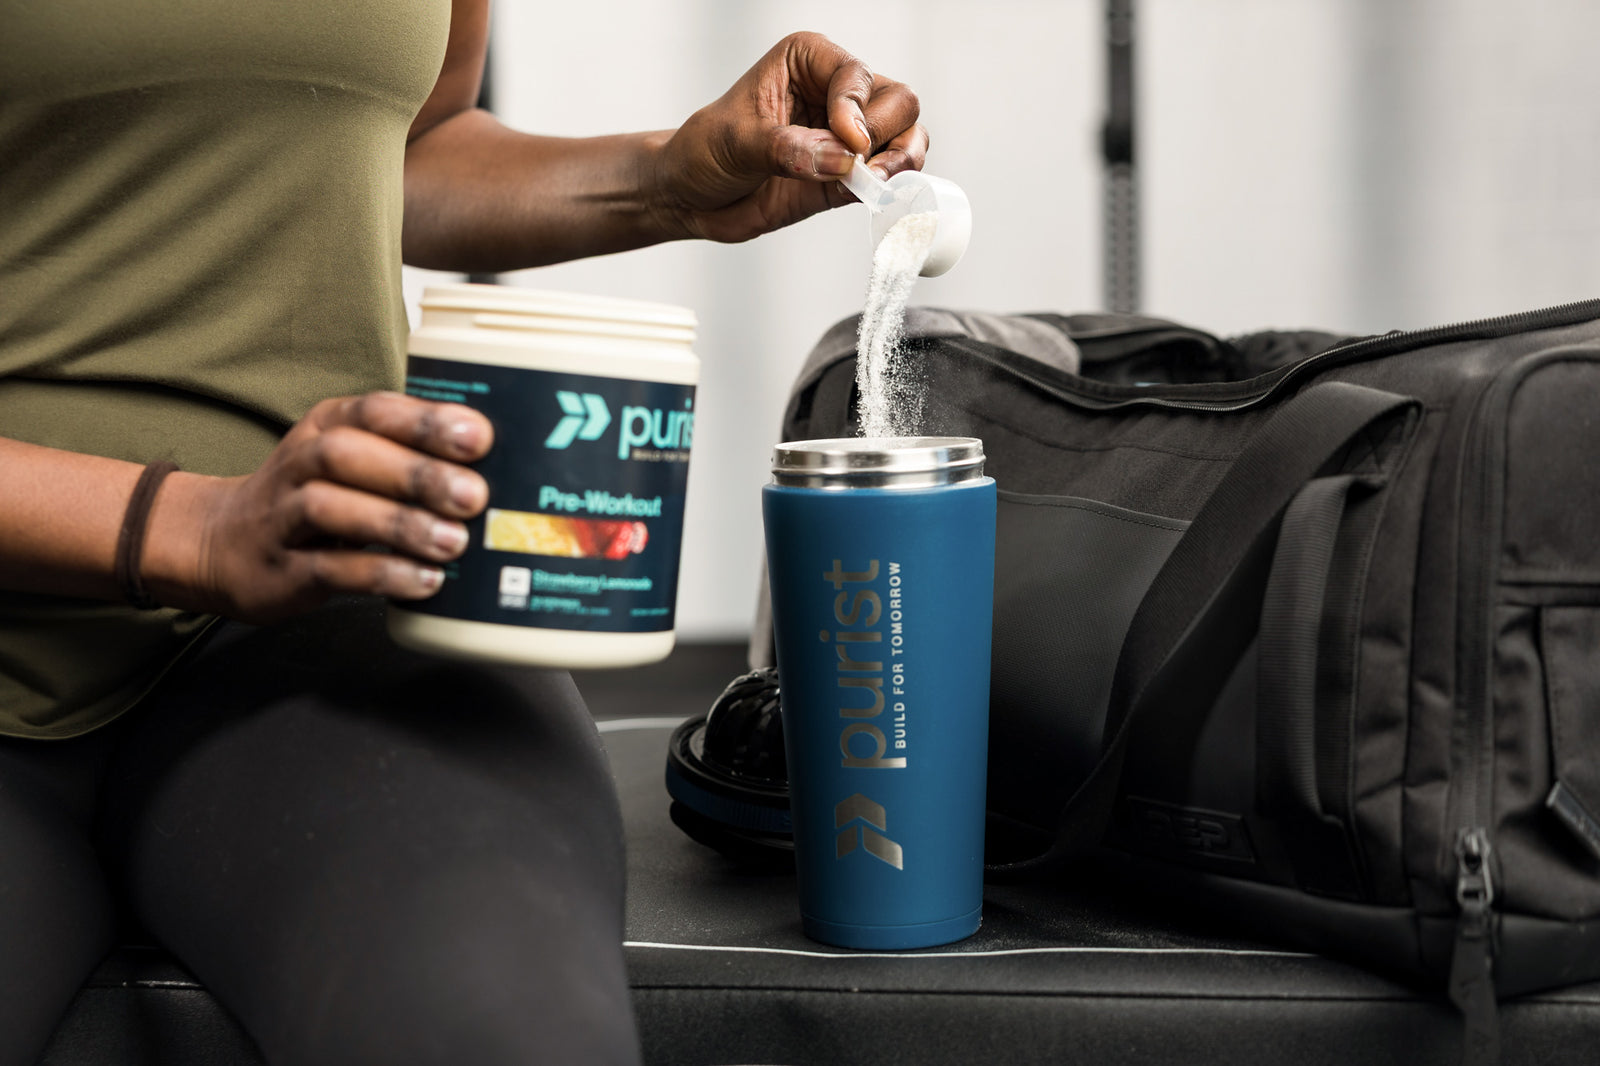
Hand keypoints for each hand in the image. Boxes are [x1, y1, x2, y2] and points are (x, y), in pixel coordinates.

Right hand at [147, 392, 492, 623]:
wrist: (219, 544)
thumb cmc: (309, 497)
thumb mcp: (351, 460)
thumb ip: (408, 455)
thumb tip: (495, 467)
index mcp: (326, 427)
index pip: (374, 412)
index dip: (425, 422)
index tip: (477, 436)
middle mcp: (300, 464)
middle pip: (350, 454)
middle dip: (417, 473)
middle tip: (473, 496)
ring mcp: (282, 518)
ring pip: (334, 509)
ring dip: (399, 524)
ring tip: (453, 542)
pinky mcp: (280, 570)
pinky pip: (329, 570)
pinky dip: (380, 574)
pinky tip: (423, 580)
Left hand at [652, 31, 927, 243]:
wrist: (691, 195)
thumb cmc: (704, 151)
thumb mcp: (736, 143)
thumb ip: (788, 150)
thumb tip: (843, 160)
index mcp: (809, 61)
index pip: (856, 76)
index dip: (856, 110)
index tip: (845, 143)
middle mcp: (836, 92)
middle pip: (898, 102)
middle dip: (886, 135)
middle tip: (861, 166)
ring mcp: (848, 136)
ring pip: (906, 136)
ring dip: (900, 162)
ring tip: (874, 182)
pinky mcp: (850, 175)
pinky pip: (891, 176)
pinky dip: (892, 187)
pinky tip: (874, 196)